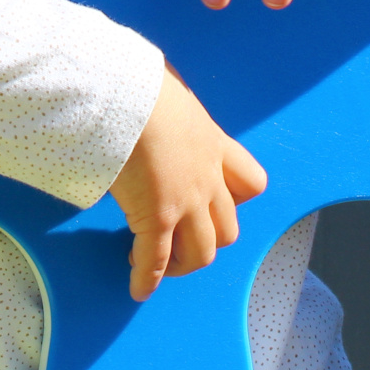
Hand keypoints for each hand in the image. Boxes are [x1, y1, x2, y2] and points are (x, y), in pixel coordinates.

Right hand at [110, 67, 266, 301]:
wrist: (121, 93)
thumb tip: (153, 92)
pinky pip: (156, 260)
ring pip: (201, 252)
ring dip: (183, 264)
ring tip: (158, 263)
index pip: (249, 181)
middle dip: (206, 239)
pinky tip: (138, 288)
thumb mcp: (166, 87)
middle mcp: (206, 178)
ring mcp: (184, 201)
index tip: (211, 200)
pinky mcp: (155, 216)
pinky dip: (148, 279)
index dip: (235, 198)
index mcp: (212, 143)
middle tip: (180, 238)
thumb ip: (169, 101)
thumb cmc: (136, 81)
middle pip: (227, 228)